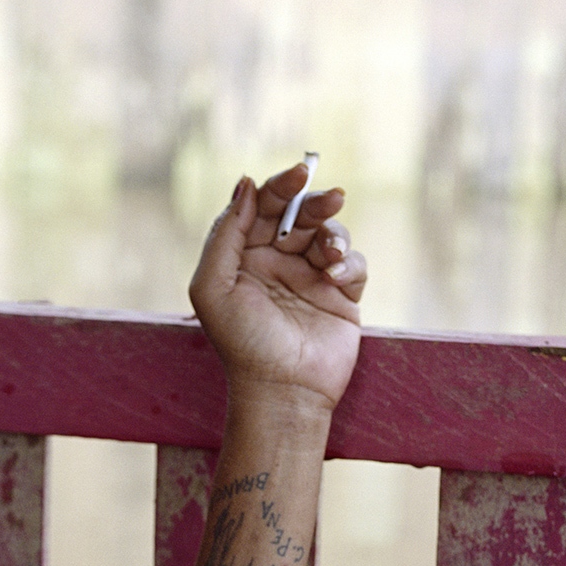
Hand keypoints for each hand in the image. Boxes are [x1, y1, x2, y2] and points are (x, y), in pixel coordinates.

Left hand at [187, 157, 369, 407]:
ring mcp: (311, 278)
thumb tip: (245, 184)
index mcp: (244, 255)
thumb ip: (224, 233)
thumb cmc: (242, 343)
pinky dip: (349, 265)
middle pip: (300, 214)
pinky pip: (353, 265)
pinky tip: (335, 279)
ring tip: (331, 255)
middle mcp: (278, 262)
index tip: (298, 174)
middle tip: (332, 196)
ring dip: (335, 235)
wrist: (283, 391)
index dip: (280, 186)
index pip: (262, 207)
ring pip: (330, 234)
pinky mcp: (342, 297)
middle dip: (315, 202)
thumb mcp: (212, 285)